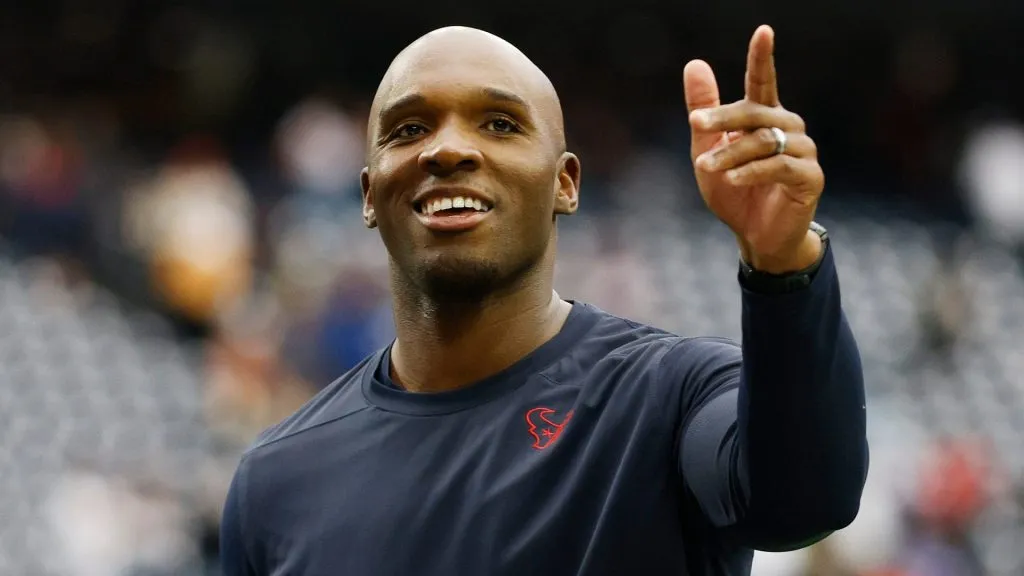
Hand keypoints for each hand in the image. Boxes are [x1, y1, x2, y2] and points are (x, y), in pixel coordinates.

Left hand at [683, 25, 823, 273]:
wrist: (756, 236)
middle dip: (724, 118)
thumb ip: (704, 110)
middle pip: (756, 112)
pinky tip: (733, 179)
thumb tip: (695, 63)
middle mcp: (788, 128)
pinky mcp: (810, 177)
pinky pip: (779, 166)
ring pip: (764, 141)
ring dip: (732, 154)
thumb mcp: (708, 151)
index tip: (764, 31)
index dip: (762, 57)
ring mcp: (803, 152)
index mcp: (765, 118)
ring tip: (707, 168)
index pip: (763, 82)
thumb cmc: (734, 192)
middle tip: (696, 124)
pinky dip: (752, 172)